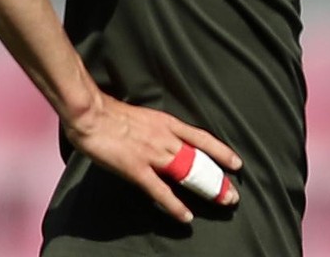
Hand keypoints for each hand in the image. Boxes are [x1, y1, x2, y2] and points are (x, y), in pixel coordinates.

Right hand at [63, 93, 241, 222]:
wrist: (92, 114)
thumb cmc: (113, 114)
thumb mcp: (147, 117)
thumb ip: (160, 130)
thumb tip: (168, 140)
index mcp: (169, 124)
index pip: (203, 139)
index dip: (221, 152)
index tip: (236, 163)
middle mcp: (167, 139)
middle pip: (200, 161)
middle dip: (218, 178)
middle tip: (233, 193)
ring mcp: (153, 154)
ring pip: (187, 174)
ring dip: (206, 189)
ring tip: (222, 202)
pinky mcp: (137, 169)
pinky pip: (160, 190)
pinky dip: (174, 204)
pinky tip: (186, 216)